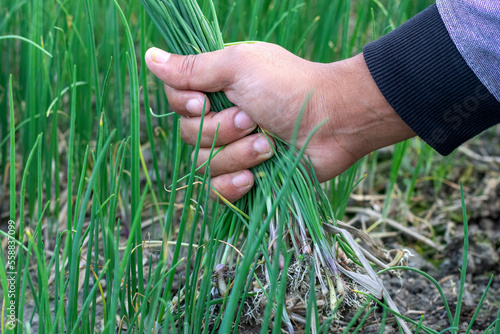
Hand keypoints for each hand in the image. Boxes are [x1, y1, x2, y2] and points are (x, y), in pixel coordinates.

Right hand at [145, 42, 414, 201]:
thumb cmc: (289, 85)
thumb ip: (193, 67)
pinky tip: (253, 178)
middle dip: (220, 130)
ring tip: (267, 144)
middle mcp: (221, 119)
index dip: (185, 106)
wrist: (334, 121)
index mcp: (216, 89)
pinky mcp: (248, 178)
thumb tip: (149, 56)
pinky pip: (218, 191)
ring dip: (237, 155)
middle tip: (252, 119)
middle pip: (188, 136)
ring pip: (204, 164)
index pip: (176, 102)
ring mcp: (234, 150)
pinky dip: (232, 186)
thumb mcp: (239, 67)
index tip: (203, 100)